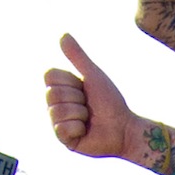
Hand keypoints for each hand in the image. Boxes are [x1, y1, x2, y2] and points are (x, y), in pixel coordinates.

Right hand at [46, 34, 140, 158]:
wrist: (125, 127)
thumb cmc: (111, 101)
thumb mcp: (93, 75)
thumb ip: (78, 57)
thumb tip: (63, 35)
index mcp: (61, 88)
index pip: (49, 76)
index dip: (70, 80)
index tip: (84, 88)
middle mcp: (55, 105)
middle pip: (52, 94)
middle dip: (77, 98)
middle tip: (89, 105)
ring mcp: (58, 123)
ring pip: (57, 111)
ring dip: (80, 114)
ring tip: (89, 118)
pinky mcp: (63, 139)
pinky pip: (62, 129)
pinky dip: (79, 128)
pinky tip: (86, 131)